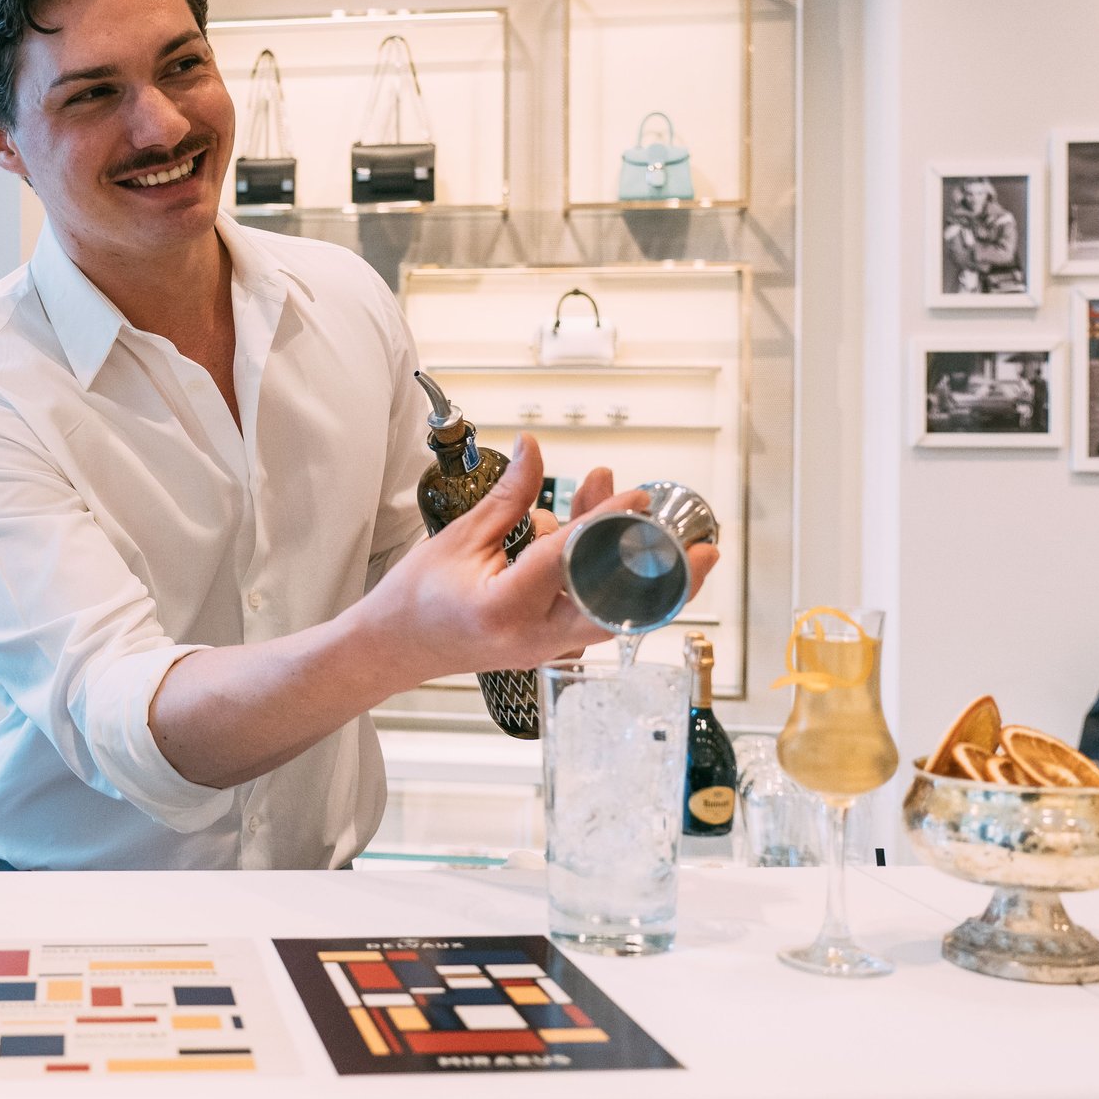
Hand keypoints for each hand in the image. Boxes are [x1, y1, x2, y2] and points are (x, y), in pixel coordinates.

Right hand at [355, 436, 718, 688]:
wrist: (394, 647)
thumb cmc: (417, 598)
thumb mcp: (460, 538)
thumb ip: (508, 496)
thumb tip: (536, 448)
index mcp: (503, 607)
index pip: (568, 559)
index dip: (607, 524)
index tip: (638, 498)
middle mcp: (531, 636)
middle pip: (616, 608)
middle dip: (663, 578)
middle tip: (704, 549)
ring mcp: (544, 650)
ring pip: (614, 617)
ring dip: (646, 582)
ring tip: (675, 545)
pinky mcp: (550, 650)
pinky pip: (596, 619)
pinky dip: (615, 588)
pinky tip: (618, 552)